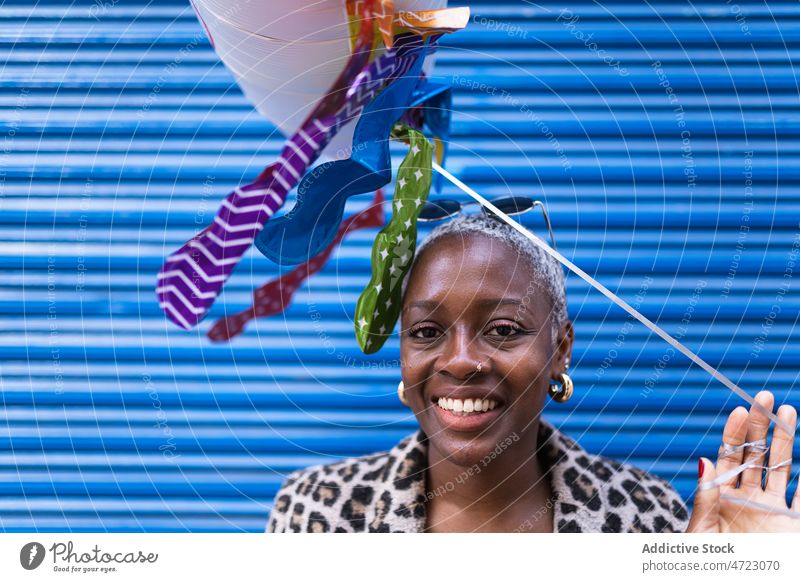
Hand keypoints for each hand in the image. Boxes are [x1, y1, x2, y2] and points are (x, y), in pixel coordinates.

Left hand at [686, 390, 799, 531]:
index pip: (728, 457)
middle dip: (760, 426)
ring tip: (788, 410)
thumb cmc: (708, 566)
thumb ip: (705, 501)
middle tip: (765, 395)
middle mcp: (748, 502)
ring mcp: (773, 513)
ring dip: (786, 441)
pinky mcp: (793, 527)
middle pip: (755, 455)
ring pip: (782, 469)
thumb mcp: (700, 535)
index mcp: (721, 499)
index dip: (734, 433)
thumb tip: (704, 460)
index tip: (740, 409)